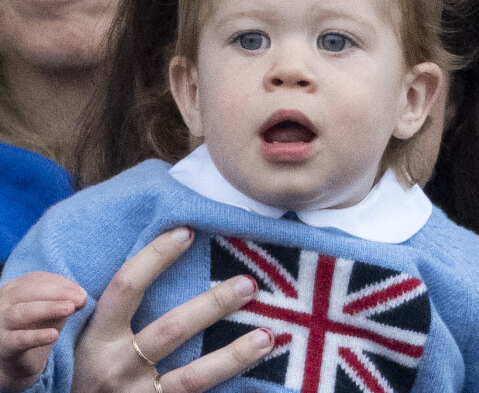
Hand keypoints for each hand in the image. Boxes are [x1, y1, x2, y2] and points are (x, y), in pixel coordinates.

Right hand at [0, 272, 85, 391]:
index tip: (81, 293)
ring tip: (70, 309)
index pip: (37, 279)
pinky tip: (54, 335)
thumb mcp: (53, 309)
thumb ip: (65, 299)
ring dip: (49, 308)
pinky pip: (18, 340)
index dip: (61, 284)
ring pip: (22, 312)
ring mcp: (0, 324)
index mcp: (15, 289)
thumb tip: (81, 297)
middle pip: (29, 292)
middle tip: (80, 299)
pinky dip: (36, 336)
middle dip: (57, 293)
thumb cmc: (38, 326)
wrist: (22, 361)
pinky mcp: (3, 346)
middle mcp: (3, 303)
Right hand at [71, 228, 273, 392]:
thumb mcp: (79, 336)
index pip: (126, 287)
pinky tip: (251, 369)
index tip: (187, 231)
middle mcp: (117, 366)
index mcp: (96, 337)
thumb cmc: (78, 369)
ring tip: (267, 335)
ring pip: (193, 375)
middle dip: (213, 305)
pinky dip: (226, 382)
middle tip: (248, 284)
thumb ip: (105, 305)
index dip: (156, 257)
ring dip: (233, 354)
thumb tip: (146, 256)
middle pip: (172, 329)